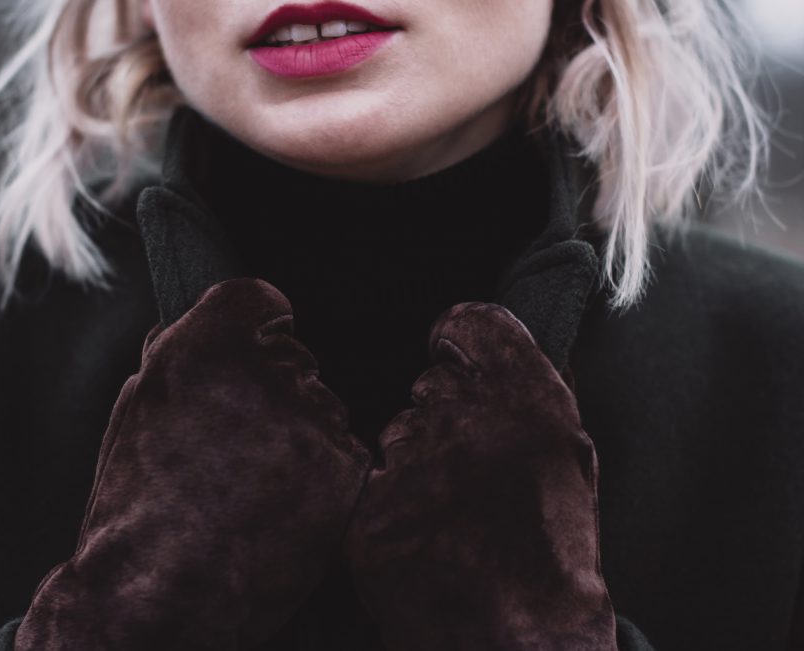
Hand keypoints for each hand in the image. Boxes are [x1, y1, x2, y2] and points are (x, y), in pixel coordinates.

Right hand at [15, 277, 370, 649]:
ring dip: (301, 437)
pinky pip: (347, 452)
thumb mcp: (137, 413)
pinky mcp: (343, 468)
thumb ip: (176, 359)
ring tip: (255, 489)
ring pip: (322, 408)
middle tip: (241, 449)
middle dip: (276, 393)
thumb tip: (198, 329)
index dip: (258, 327)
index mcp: (203, 347)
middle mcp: (263, 372)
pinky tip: (284, 508)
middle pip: (294, 358)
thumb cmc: (137, 511)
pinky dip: (325, 476)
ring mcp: (309, 419)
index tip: (254, 352)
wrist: (157, 596)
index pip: (258, 299)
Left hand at [344, 301, 617, 650]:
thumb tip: (500, 349)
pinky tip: (424, 537)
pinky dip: (391, 504)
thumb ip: (532, 396)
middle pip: (429, 385)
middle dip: (443, 416)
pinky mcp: (371, 511)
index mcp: (527, 402)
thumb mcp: (571, 461)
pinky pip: (372, 483)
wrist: (518, 643)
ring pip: (396, 434)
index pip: (467, 324)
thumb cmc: (555, 557)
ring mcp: (412, 467)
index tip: (455, 357)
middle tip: (467, 470)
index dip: (459, 341)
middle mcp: (465, 422)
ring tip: (450, 514)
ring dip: (415, 462)